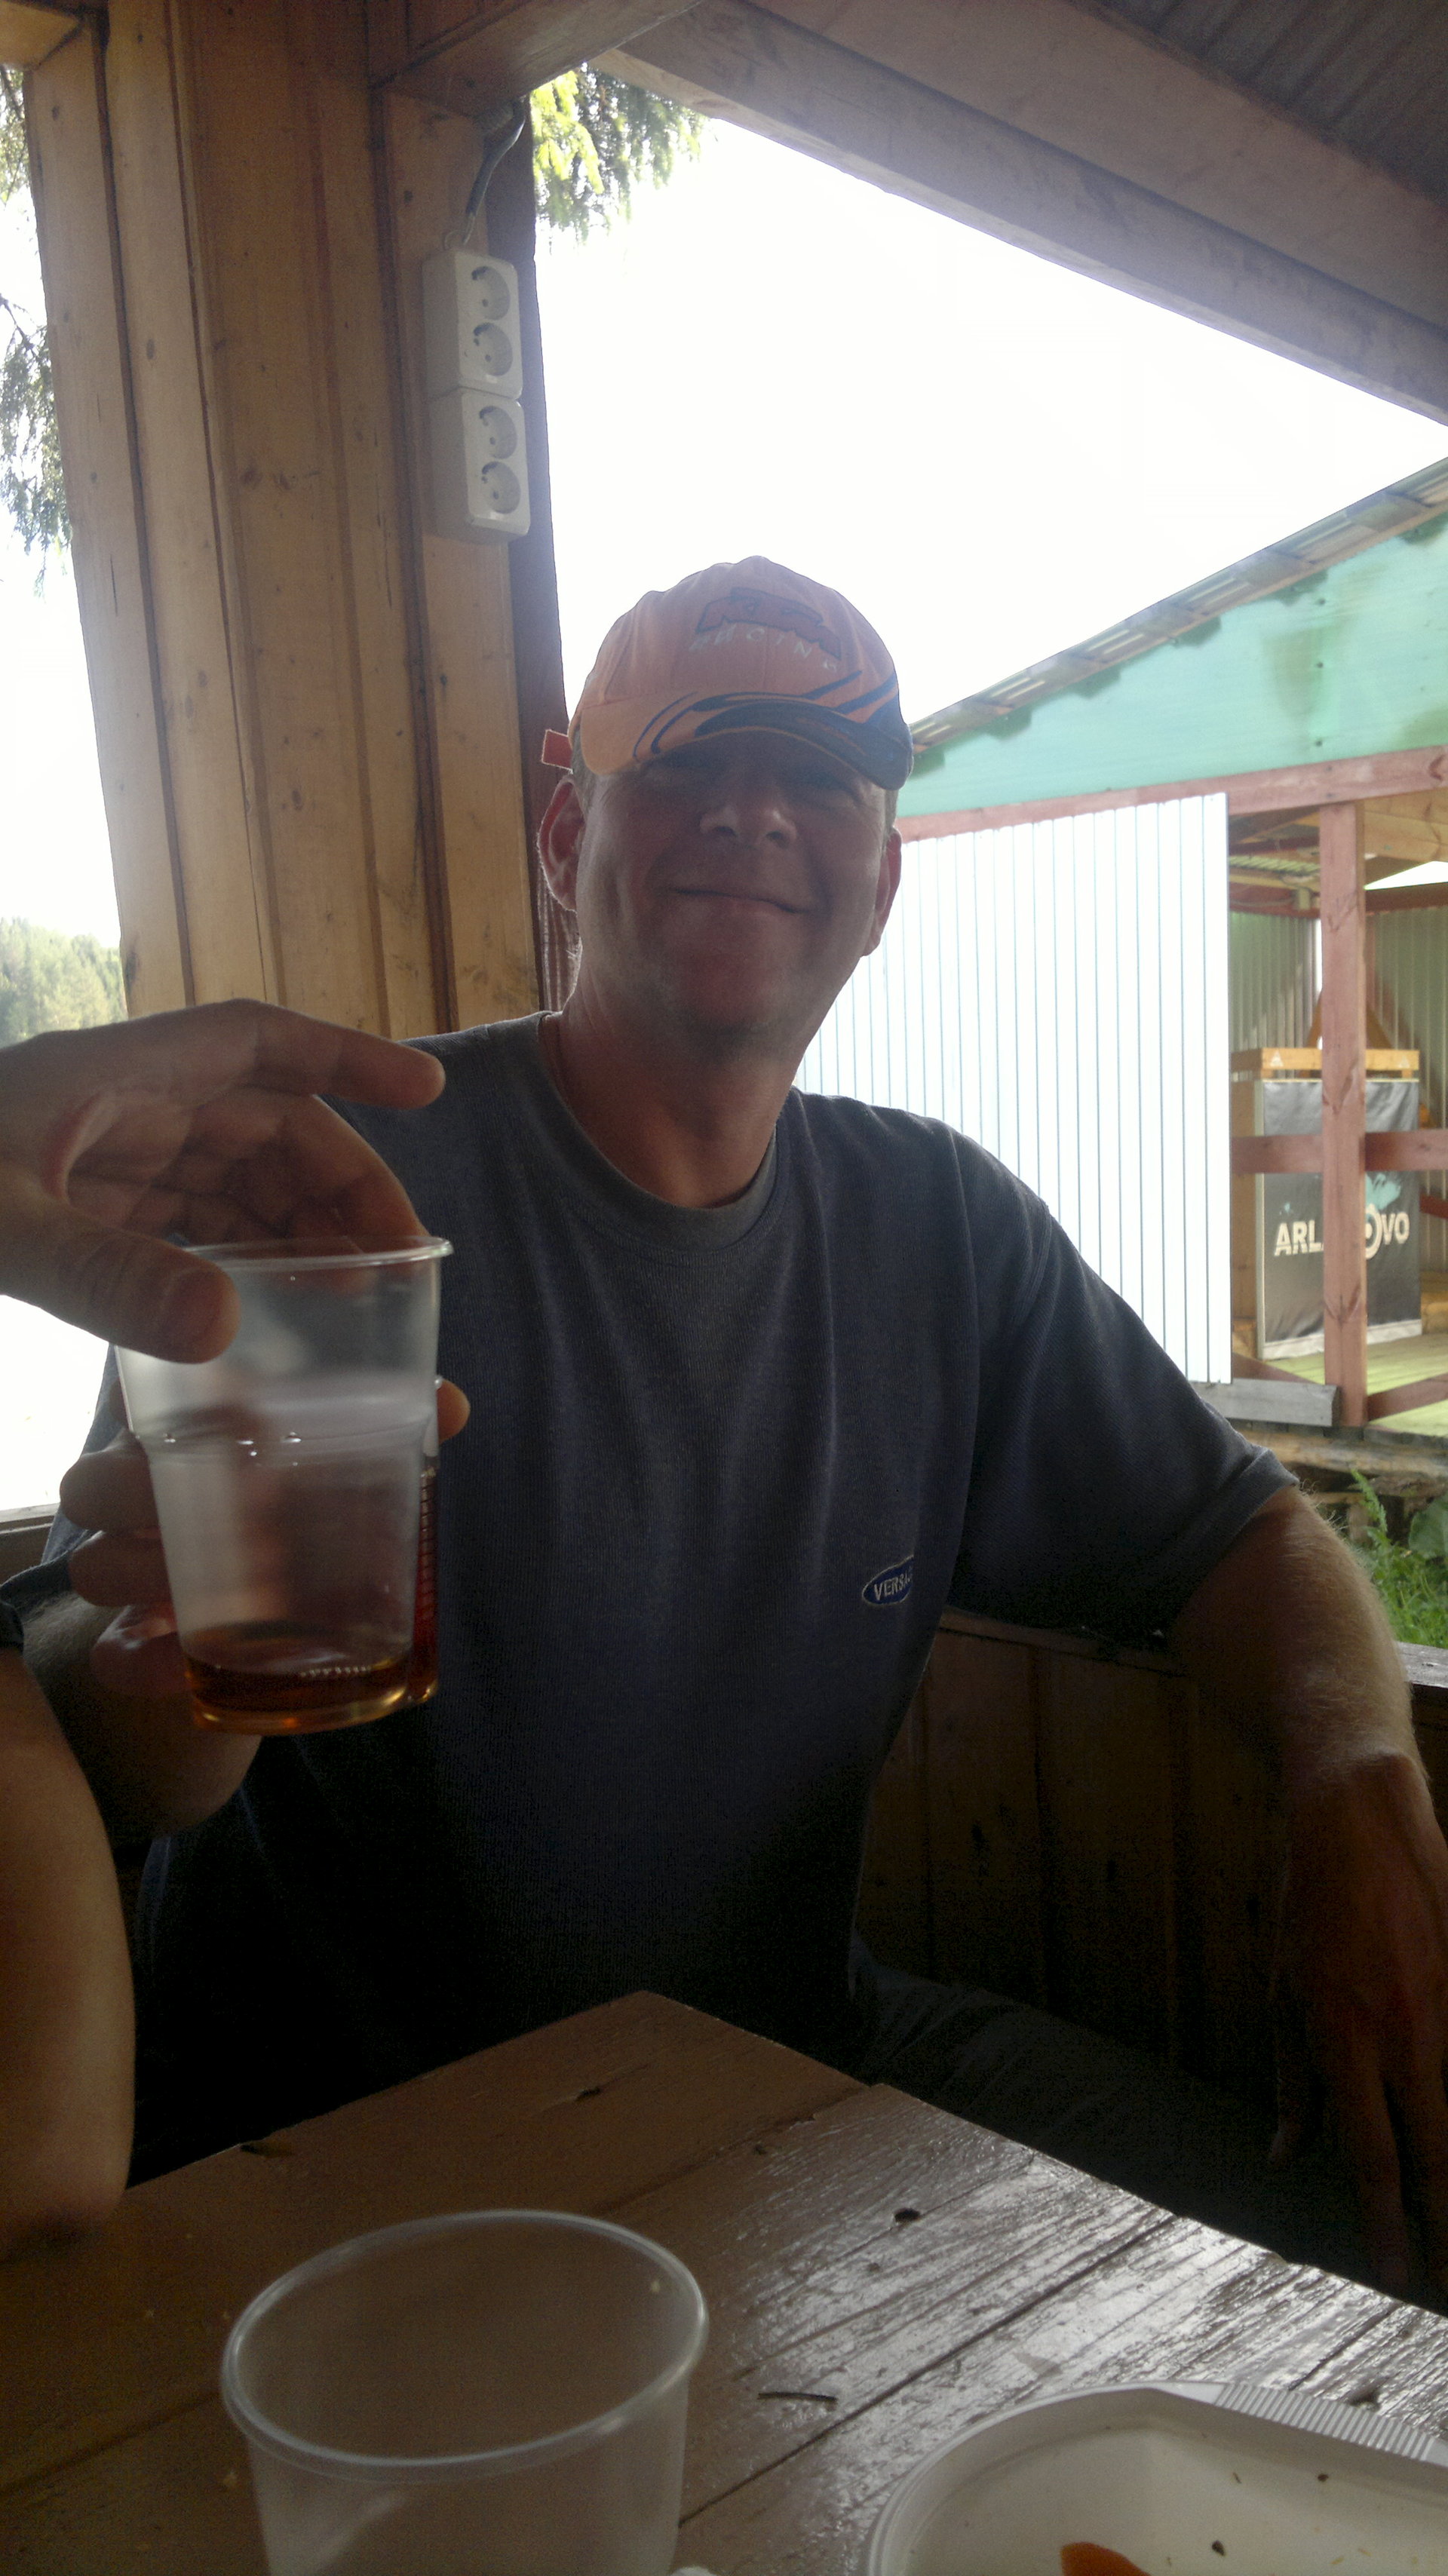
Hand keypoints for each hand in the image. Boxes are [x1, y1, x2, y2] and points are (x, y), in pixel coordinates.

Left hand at [0, 1000, 444, 1359]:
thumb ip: (102, 1276)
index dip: (345, 1056)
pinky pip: (192, 1217)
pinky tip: (276, 1301)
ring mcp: (108, 1156)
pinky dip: (244, 1252)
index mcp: (112, 1074)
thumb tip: (224, 1330)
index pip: (253, 1040)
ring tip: (357, 1290)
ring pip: (237, 1174)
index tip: (426, 1091)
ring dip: (302, 1222)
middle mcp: (124, 1105)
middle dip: (341, 1178)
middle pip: (266, 1121)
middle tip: (402, 1256)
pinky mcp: (88, 1205)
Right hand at [61, 1381, 470, 1700]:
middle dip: (147, 1497)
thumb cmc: (293, 1498)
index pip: (142, 1399)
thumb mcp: (334, 1462)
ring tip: (242, 1589)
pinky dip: (140, 1663)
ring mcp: (125, 1564)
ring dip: (150, 1578)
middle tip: (248, 1514)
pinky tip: (183, 1665)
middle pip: (92, 1485)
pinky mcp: (136, 1636)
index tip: (236, 1412)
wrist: (270, 1591)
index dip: (168, 1402)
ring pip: (93, 1565)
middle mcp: (133, 1492)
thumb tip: (451, 1404)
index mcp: (178, 1432)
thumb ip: (386, 1424)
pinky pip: (111, 1654)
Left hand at [1272, 1753, 1447, 2291]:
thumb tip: (1287, 2159)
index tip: (1397, 2273)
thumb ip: (1293, 2085)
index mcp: (1344, 2039)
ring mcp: (1446, 2005)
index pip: (1370, 2155)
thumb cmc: (1310, 1911)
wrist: (1359, 1822)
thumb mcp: (1282, 1996)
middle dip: (1446, 2224)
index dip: (1385, 2222)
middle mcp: (1402, 2031)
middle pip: (1435, 2151)